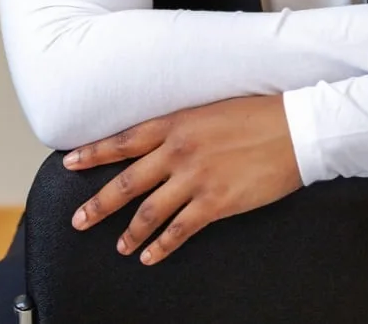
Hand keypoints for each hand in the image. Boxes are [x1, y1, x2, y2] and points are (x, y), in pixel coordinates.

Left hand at [63, 94, 301, 264]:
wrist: (295, 127)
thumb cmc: (259, 114)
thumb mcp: (213, 110)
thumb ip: (185, 126)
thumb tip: (164, 143)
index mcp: (178, 123)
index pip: (125, 140)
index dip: (95, 153)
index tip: (71, 162)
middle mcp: (180, 150)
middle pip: (128, 181)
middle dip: (99, 203)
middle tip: (79, 220)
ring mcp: (196, 178)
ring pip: (148, 211)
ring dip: (129, 232)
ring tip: (119, 246)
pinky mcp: (215, 203)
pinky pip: (179, 230)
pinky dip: (161, 246)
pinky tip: (151, 256)